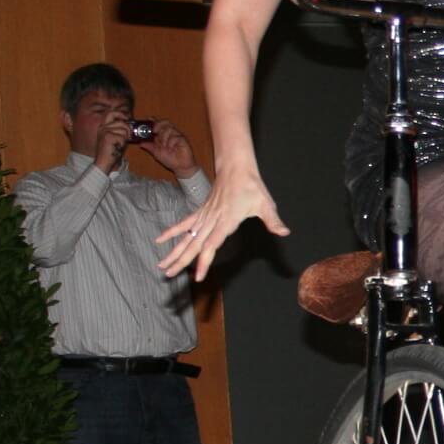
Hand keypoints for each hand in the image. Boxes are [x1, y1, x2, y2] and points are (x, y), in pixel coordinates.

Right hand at [91, 113, 131, 172]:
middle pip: (121, 122)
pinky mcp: (108, 137)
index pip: (111, 113)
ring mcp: (105, 132)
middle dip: (127, 129)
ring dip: (125, 138)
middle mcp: (103, 127)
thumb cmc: (110, 151)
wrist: (103, 162)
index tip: (127, 118)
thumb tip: (130, 125)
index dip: (120, 114)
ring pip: (123, 130)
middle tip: (127, 137)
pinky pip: (123, 137)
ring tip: (119, 144)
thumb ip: (119, 130)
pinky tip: (117, 147)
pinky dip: (123, 144)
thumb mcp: (114, 138)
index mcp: (103, 126)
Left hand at [143, 122, 197, 177]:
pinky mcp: (183, 140)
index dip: (154, 121)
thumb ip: (149, 147)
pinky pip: (176, 136)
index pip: (159, 124)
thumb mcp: (156, 153)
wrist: (180, 167)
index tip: (149, 119)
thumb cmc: (170, 159)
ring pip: (169, 128)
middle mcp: (170, 134)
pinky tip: (171, 148)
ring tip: (164, 146)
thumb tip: (140, 143)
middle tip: (155, 131)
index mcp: (163, 136)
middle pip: (165, 122)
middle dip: (159, 124)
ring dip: (164, 137)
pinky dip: (171, 142)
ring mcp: (177, 136)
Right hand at [156, 164, 288, 280]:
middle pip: (193, 245)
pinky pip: (184, 223)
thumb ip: (273, 221)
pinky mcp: (201, 211)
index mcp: (226, 221)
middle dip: (181, 261)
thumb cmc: (251, 186)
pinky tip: (159, 240)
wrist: (236, 167)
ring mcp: (204, 216)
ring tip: (162, 265)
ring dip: (173, 251)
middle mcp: (211, 220)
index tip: (198, 276)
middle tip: (168, 275)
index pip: (212, 245)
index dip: (204, 261)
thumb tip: (284, 232)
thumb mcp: (265, 204)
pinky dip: (171, 232)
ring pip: (186, 237)